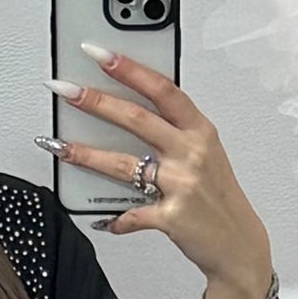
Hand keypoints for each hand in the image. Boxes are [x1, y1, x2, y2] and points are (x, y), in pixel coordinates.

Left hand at [45, 45, 273, 298]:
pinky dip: (116, 218)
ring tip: (58, 146)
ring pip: (125, 165)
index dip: (130, 70)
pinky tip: (102, 219)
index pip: (162, 91)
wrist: (239, 244)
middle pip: (138, 120)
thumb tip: (129, 114)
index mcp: (199, 131)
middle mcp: (191, 153)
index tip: (100, 55)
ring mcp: (182, 185)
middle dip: (97, 103)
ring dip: (87, 155)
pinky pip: (133, 215)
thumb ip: (174, 133)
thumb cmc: (218, 197)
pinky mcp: (172, 218)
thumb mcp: (205, 154)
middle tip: (66, 91)